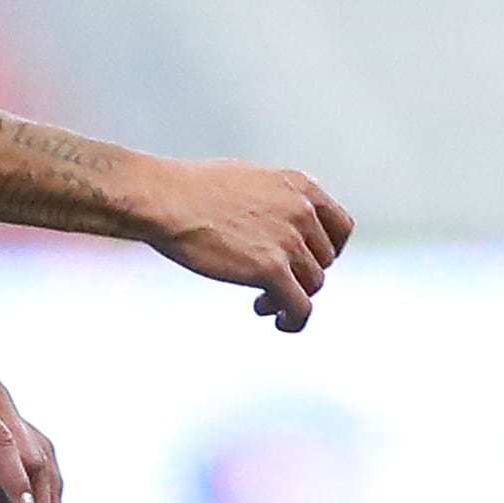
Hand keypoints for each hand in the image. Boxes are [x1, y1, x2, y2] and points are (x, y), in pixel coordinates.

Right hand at [135, 156, 353, 329]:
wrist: (163, 199)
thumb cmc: (189, 189)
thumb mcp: (248, 181)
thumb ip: (274, 200)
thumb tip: (277, 224)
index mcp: (300, 186)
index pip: (340, 226)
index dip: (328, 250)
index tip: (307, 262)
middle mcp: (302, 211)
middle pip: (324, 259)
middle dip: (302, 274)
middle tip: (273, 284)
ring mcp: (289, 241)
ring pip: (313, 284)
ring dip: (290, 297)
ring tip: (262, 303)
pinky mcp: (271, 269)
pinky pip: (300, 306)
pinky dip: (293, 319)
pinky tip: (277, 321)